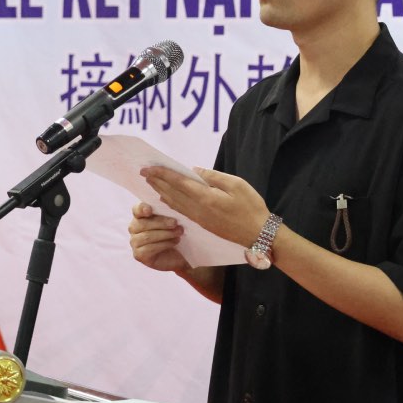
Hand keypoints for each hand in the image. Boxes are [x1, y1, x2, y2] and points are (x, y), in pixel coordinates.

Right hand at [128, 201, 189, 272]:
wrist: (177, 255)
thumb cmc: (173, 234)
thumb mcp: (172, 221)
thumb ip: (167, 210)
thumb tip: (163, 198)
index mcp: (139, 216)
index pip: (136, 209)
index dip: (141, 208)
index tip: (150, 210)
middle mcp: (134, 228)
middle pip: (143, 223)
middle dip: (161, 223)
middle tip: (175, 223)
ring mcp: (134, 242)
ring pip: (147, 236)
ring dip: (166, 234)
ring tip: (179, 233)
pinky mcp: (138, 255)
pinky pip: (149, 248)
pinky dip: (164, 244)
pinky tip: (174, 242)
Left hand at [141, 166, 269, 246]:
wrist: (259, 235)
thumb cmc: (251, 207)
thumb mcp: (236, 184)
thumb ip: (213, 177)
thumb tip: (195, 171)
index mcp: (206, 198)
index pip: (178, 183)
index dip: (162, 174)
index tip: (149, 168)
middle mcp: (198, 210)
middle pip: (172, 193)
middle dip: (157, 182)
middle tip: (144, 172)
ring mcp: (199, 219)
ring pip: (174, 203)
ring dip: (161, 191)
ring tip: (151, 182)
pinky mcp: (203, 224)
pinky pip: (181, 210)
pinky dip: (171, 202)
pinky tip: (166, 198)